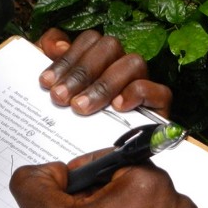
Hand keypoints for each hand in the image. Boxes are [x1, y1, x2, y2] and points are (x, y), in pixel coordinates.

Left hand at [36, 29, 172, 116]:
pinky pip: (159, 90)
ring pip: (133, 63)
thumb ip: (55, 67)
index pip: (89, 40)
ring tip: (81, 107)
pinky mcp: (160, 105)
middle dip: (81, 72)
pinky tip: (118, 106)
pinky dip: (137, 93)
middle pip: (109, 46)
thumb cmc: (80, 127)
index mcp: (100, 59)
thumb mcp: (61, 96)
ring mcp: (143, 83)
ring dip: (104, 85)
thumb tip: (55, 46)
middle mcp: (122, 66)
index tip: (47, 82)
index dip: (67, 58)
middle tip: (61, 98)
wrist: (105, 167)